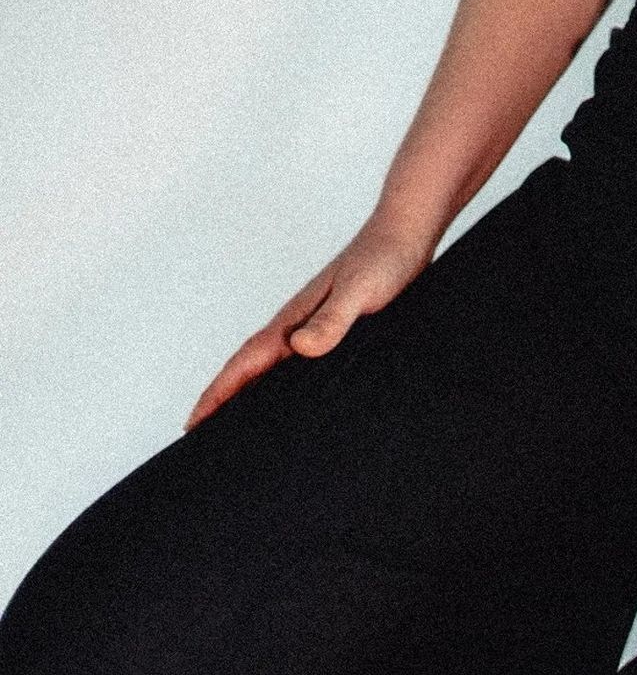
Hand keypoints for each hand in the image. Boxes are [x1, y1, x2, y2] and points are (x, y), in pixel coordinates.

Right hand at [182, 214, 436, 432]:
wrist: (406, 234)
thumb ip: (331, 319)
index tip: (193, 422)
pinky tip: (294, 403)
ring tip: (237, 430)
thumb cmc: (382, 258)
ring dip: (250, 394)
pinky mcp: (336, 330)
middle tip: (203, 440)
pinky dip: (285, 385)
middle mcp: (297, 326)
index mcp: (293, 320)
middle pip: (250, 370)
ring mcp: (314, 328)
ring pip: (272, 369)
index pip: (245, 362)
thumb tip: (300, 348)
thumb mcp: (358, 291)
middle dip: (223, 402)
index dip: (218, 393)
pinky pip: (300, 366)